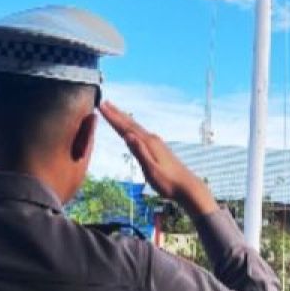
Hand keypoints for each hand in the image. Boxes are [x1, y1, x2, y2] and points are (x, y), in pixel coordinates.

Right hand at [98, 101, 217, 214]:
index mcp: (148, 143)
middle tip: (104, 103)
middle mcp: (152, 140)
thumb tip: (128, 135)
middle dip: (117, 114)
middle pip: (131, 124)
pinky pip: (141, 134)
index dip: (113, 117)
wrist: (188, 187)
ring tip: (115, 112)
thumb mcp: (151, 170)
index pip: (126, 128)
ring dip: (124, 119)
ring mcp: (157, 143)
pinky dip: (132, 128)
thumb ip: (140, 152)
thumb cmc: (168, 182)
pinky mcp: (159, 149)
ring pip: (136, 128)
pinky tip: (131, 130)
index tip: (101, 106)